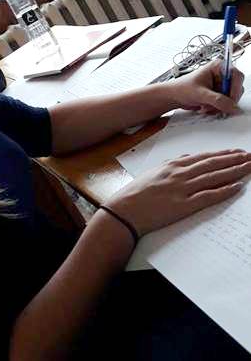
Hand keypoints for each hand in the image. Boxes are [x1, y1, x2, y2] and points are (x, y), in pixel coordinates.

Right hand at [105, 149, 250, 236]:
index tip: (235, 152)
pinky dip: (224, 191)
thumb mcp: (154, 172)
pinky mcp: (184, 205)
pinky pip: (209, 196)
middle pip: (213, 165)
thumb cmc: (136, 192)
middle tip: (249, 156)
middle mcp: (180, 174)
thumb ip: (171, 164)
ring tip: (248, 168)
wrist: (125, 210)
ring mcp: (183, 189)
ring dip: (234, 172)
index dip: (222, 155)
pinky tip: (236, 187)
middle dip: (234, 160)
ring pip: (214, 177)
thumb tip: (186, 158)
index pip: (204, 157)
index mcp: (173, 165)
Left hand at [164, 60, 243, 114]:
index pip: (236, 76)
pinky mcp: (218, 95)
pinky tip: (205, 107)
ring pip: (231, 99)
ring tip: (205, 105)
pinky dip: (217, 108)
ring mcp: (220, 85)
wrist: (174, 97)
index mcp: (218, 66)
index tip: (230, 100)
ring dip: (219, 106)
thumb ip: (217, 100)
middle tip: (213, 105)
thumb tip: (233, 106)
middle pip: (236, 89)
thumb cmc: (182, 88)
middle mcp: (221, 75)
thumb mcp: (200, 94)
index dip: (235, 89)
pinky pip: (226, 104)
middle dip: (225, 100)